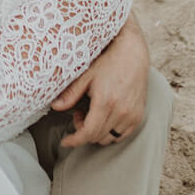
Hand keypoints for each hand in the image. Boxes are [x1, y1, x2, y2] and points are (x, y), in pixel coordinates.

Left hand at [51, 14, 149, 146]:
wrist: (132, 53)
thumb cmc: (108, 61)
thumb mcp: (86, 75)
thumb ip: (71, 94)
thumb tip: (55, 107)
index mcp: (106, 102)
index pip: (88, 133)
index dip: (75, 140)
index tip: (65, 142)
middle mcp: (121, 111)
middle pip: (98, 137)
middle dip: (83, 131)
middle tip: (79, 114)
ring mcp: (132, 114)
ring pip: (110, 138)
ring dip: (97, 132)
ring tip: (92, 114)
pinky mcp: (139, 115)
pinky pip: (123, 135)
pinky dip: (111, 132)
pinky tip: (105, 117)